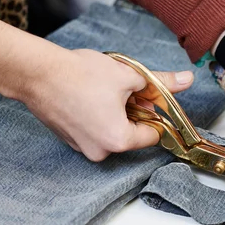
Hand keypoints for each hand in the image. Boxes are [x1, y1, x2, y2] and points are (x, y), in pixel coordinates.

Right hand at [22, 48, 192, 160]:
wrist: (37, 73)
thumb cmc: (80, 75)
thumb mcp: (128, 75)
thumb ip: (161, 83)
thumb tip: (187, 80)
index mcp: (118, 140)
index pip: (153, 134)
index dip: (156, 113)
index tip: (151, 97)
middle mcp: (100, 151)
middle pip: (131, 133)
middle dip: (134, 111)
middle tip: (126, 88)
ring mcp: (82, 147)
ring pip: (111, 130)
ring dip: (115, 112)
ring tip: (104, 89)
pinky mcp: (69, 139)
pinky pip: (93, 129)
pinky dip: (97, 115)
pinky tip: (90, 95)